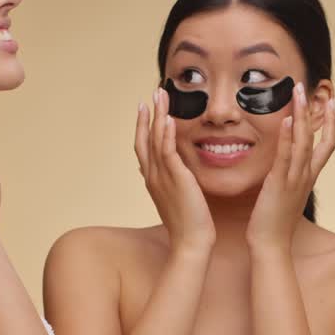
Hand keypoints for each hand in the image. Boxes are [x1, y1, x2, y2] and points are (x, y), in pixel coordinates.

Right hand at [135, 88, 215, 253]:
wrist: (191, 242)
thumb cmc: (188, 224)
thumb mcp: (176, 199)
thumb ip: (171, 182)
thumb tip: (172, 173)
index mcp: (152, 179)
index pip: (144, 146)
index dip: (143, 126)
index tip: (145, 107)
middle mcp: (152, 175)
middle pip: (145, 138)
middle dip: (148, 114)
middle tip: (152, 92)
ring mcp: (161, 176)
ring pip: (155, 139)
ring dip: (157, 115)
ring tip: (160, 95)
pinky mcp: (176, 178)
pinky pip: (168, 151)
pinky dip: (166, 133)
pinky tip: (168, 118)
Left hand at [246, 84, 334, 250]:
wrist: (271, 245)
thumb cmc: (275, 222)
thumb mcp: (286, 194)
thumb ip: (289, 177)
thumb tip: (285, 165)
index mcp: (309, 177)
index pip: (327, 145)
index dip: (331, 123)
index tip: (331, 102)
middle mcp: (306, 175)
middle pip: (317, 138)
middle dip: (316, 111)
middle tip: (310, 87)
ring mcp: (294, 179)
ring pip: (303, 142)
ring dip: (301, 116)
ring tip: (297, 93)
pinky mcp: (279, 184)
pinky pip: (285, 157)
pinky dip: (286, 137)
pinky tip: (285, 120)